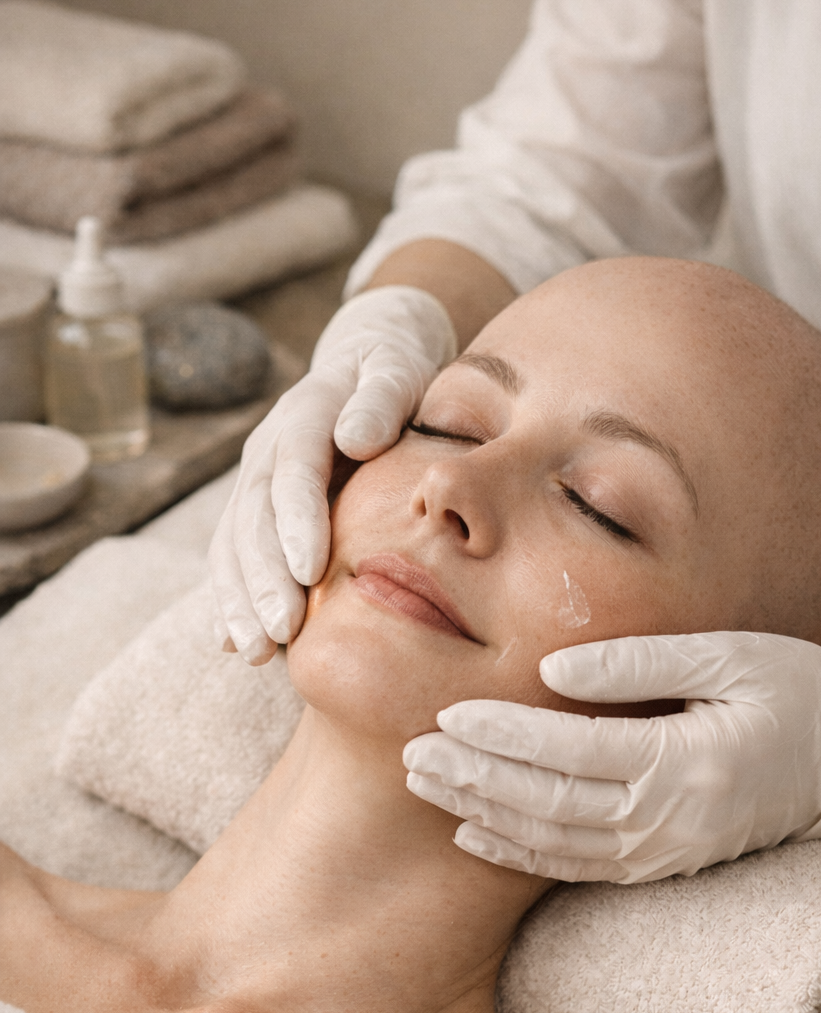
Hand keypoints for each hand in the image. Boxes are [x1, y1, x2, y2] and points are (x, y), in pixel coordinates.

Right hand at [209, 285, 457, 662]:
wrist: (363, 361)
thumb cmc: (393, 371)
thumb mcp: (397, 369)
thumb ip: (380, 399)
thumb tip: (354, 439)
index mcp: (303, 415)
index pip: (292, 472)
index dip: (296, 522)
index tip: (310, 571)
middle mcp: (267, 450)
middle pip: (253, 518)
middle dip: (262, 579)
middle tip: (278, 631)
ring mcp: (255, 482)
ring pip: (233, 544)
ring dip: (239, 600)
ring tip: (254, 651)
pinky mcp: (256, 510)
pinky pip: (234, 557)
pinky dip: (230, 600)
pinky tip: (233, 644)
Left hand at [403, 632, 820, 881]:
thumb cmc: (799, 692)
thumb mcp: (731, 655)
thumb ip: (640, 664)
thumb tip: (550, 668)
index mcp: (687, 763)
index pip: (571, 752)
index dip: (503, 737)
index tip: (446, 715)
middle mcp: (671, 821)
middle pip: (549, 803)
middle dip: (474, 779)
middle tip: (410, 754)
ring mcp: (668, 852)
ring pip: (554, 841)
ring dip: (483, 813)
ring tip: (425, 784)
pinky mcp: (666, 864)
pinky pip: (579, 867)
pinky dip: (521, 852)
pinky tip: (476, 831)